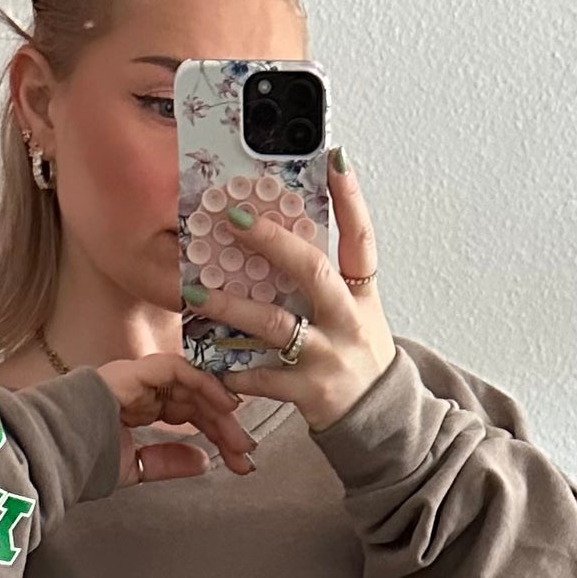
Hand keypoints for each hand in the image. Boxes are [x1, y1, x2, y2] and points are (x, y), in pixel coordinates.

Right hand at [93, 352, 258, 479]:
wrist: (49, 458)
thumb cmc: (78, 463)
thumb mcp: (134, 467)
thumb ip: (167, 461)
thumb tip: (203, 461)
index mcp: (136, 409)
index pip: (186, 414)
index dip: (215, 432)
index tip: (238, 458)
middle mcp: (138, 390)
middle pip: (193, 399)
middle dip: (224, 425)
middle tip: (246, 451)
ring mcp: (135, 378)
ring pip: (190, 384)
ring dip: (219, 408)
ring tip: (239, 434)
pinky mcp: (132, 371)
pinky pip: (176, 369)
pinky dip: (204, 384)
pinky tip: (224, 404)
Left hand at [186, 151, 397, 434]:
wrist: (380, 419)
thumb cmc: (358, 356)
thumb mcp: (357, 310)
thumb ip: (327, 276)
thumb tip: (287, 231)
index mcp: (360, 294)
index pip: (360, 238)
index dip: (350, 198)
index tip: (334, 159)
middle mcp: (347, 320)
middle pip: (312, 271)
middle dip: (272, 242)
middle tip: (233, 218)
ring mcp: (329, 355)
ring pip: (276, 324)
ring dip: (232, 306)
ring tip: (196, 292)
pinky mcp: (311, 392)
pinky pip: (265, 378)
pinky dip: (235, 372)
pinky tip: (211, 363)